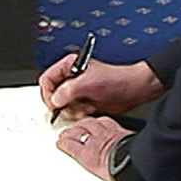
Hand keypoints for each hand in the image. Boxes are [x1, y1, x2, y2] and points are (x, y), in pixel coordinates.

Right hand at [39, 57, 164, 121]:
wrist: (133, 90)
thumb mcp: (89, 83)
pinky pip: (72, 112)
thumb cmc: (116, 79)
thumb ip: (68, 90)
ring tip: (83, 108)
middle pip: (52, 95)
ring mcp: (77, 91)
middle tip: (69, 107)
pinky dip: (78, 115)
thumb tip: (55, 100)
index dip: (48, 93)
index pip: (47, 80)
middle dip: (60, 104)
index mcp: (69, 66)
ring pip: (62, 106)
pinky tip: (89, 110)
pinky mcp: (83, 102)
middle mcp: (71, 78)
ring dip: (71, 111)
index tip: (54, 103)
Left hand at [56, 116, 133, 180]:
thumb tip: (138, 148)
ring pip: (78, 132)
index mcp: (119, 133)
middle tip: (75, 127)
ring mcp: (93, 143)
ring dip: (71, 132)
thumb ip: (132, 143)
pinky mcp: (84, 154)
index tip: (94, 124)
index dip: (96, 123)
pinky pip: (71, 146)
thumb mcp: (138, 146)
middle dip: (81, 125)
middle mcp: (104, 134)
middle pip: (89, 124)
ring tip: (65, 134)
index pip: (104, 122)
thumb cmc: (138, 159)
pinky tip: (60, 143)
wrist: (132, 163)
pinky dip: (64, 143)